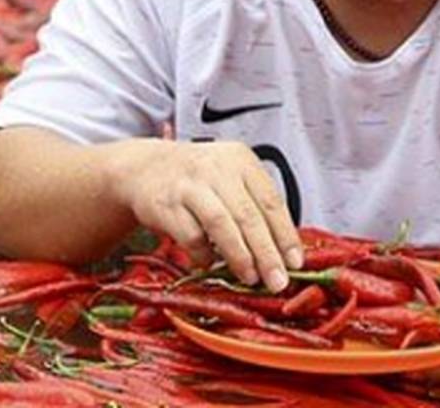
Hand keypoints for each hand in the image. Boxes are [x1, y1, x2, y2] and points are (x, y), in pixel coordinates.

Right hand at [110, 139, 303, 291]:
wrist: (144, 168)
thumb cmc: (196, 179)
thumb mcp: (229, 178)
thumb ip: (254, 206)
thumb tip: (282, 252)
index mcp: (240, 160)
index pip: (271, 200)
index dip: (285, 234)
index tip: (295, 261)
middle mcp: (217, 168)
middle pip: (248, 215)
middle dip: (267, 253)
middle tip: (277, 280)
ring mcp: (190, 185)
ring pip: (221, 224)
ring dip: (239, 256)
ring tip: (250, 277)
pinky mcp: (166, 204)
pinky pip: (191, 236)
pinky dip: (204, 255)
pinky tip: (210, 263)